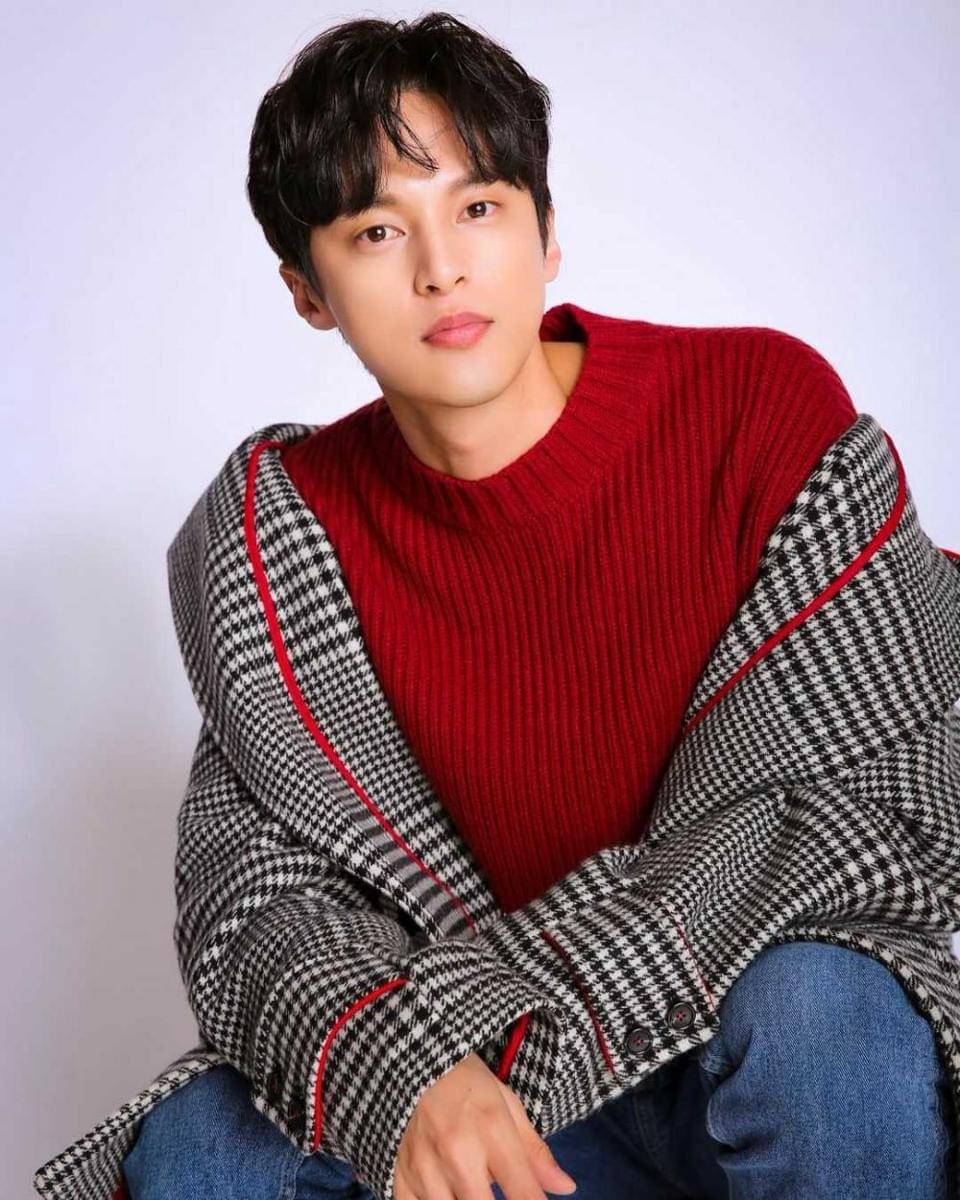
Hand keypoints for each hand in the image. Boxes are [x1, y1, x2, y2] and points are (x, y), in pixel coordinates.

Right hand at [394, 1052, 576, 1199]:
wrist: (416, 1059)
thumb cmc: (469, 1084)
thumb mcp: (508, 1105)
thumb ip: (535, 1152)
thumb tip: (566, 1188)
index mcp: (493, 1129)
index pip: (524, 1194)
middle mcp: (458, 1152)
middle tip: (493, 1186)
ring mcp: (424, 1166)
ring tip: (471, 1185)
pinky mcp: (399, 1173)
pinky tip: (444, 1192)